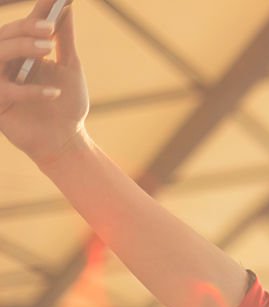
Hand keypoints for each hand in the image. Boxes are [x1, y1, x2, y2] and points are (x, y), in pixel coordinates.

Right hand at [0, 0, 88, 165]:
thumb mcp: (70, 67)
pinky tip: (54, 93)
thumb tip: (66, 8)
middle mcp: (7, 64)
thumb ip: (64, 39)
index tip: (51, 1)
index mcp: (23, 53)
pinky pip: (7, 91)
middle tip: (49, 28)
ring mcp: (0, 82)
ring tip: (48, 49)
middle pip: (4, 37)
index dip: (34, 15)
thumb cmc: (67, 105)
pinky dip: (30, 90)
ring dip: (22, 48)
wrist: (67, 139)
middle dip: (25, 29)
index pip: (24, 28)